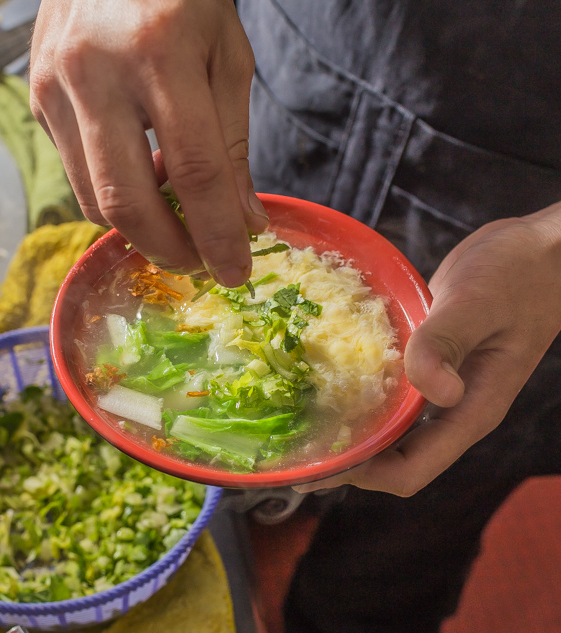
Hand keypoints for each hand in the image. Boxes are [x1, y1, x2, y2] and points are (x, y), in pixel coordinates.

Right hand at [29, 0, 268, 287]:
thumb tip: (242, 223)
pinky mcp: (35, 98)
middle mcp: (94, 71)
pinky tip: (137, 166)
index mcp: (159, 50)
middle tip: (199, 262)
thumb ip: (232, 142)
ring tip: (173, 211)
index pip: (193, 169)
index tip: (236, 273)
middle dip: (167, 249)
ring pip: (90, 198)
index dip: (217, 233)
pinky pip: (74, 170)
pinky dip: (111, 187)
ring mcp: (54, 86)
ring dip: (138, 224)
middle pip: (124, 200)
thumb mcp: (226, 55)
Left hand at [294, 202, 560, 496]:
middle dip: (343, 462)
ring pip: (388, 429)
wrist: (540, 250)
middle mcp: (453, 409)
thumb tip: (434, 394)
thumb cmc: (516, 273)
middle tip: (289, 451)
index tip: (315, 465)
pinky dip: (357, 397)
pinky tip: (323, 381)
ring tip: (296, 424)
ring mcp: (442, 388)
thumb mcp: (475, 303)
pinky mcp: (430, 364)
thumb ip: (446, 344)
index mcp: (470, 410)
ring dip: (346, 432)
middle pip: (391, 460)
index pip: (409, 471)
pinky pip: (389, 394)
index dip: (361, 476)